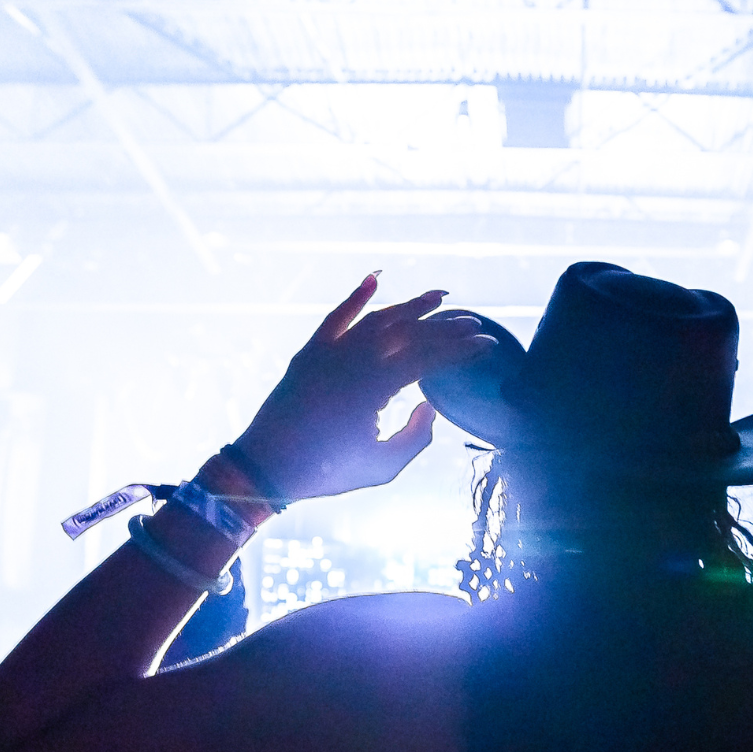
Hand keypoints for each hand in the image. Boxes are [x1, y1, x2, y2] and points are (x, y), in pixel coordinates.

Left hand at [233, 274, 494, 502]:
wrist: (266, 465)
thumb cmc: (327, 472)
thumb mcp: (382, 467)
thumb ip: (416, 437)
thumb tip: (430, 405)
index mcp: (375, 388)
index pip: (429, 358)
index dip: (461, 350)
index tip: (487, 345)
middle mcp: (354, 360)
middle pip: (409, 333)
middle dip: (445, 327)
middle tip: (473, 323)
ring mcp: (330, 351)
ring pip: (378, 319)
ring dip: (410, 305)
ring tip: (438, 297)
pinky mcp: (311, 351)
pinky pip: (336, 316)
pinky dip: (356, 296)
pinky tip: (375, 279)